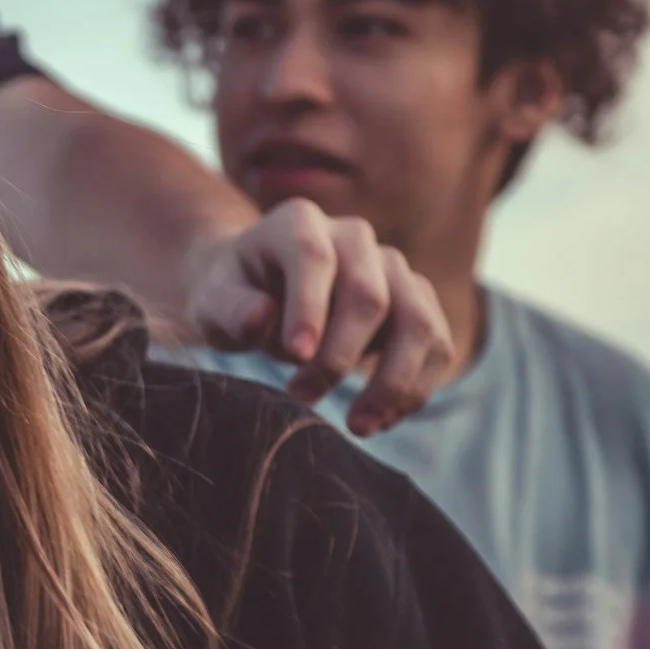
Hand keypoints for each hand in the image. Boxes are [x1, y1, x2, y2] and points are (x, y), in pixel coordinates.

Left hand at [179, 200, 452, 436]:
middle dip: (340, 357)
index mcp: (299, 222)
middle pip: (369, 295)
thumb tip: (261, 318)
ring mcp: (393, 268)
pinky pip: (437, 345)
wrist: (261, 295)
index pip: (314, 258)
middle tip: (301, 396)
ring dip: (393, 382)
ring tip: (358, 426)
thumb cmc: (234, 298)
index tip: (296, 359)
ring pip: (418, 322)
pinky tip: (381, 420)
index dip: (309, 308)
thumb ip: (229, 308)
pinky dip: (415, 389)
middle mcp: (354, 237)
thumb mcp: (212, 302)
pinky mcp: (416, 303)